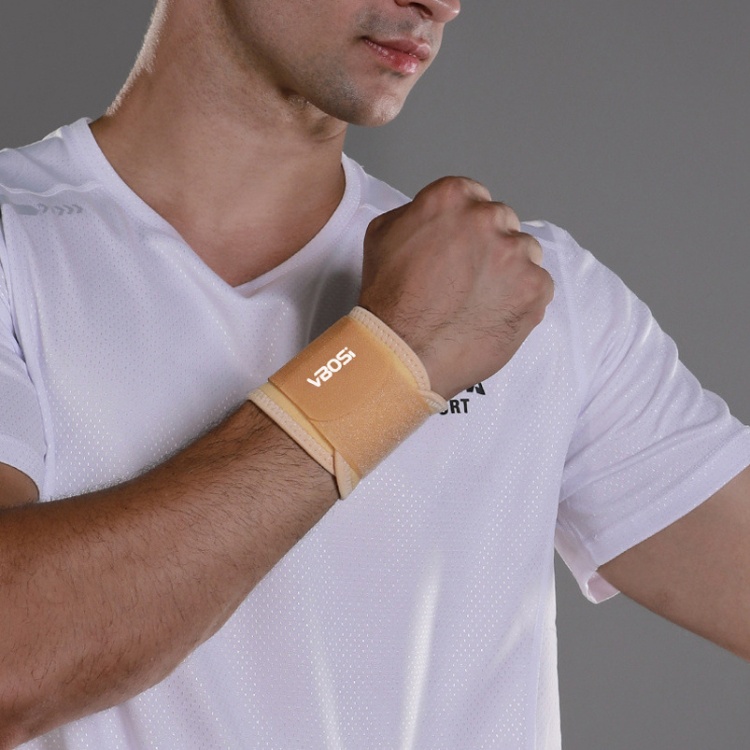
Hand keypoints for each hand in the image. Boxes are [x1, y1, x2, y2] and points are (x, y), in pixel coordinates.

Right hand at [359, 177, 553, 397]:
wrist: (403, 353)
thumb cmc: (388, 300)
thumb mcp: (382, 235)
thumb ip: (417, 214)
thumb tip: (437, 219)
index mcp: (452, 197)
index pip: (473, 197)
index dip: (465, 226)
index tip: (459, 246)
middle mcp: (488, 218)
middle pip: (502, 222)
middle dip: (488, 246)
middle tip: (466, 278)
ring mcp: (516, 253)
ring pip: (525, 252)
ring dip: (509, 270)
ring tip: (480, 300)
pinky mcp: (535, 288)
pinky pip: (539, 285)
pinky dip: (521, 299)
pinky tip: (493, 314)